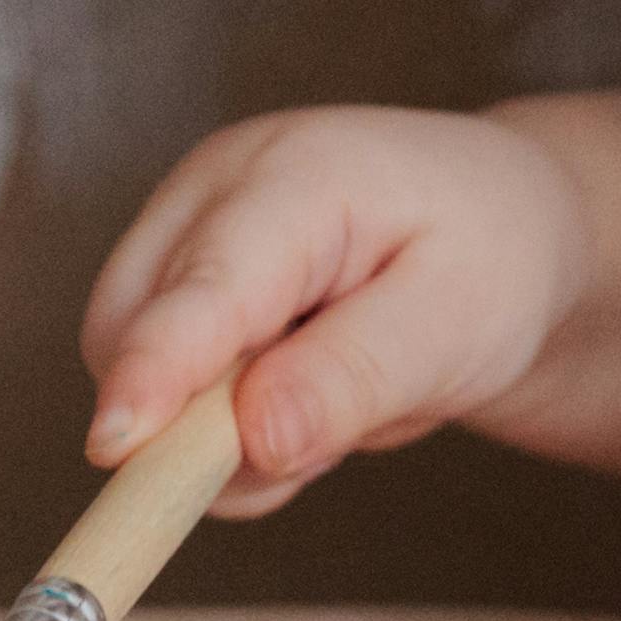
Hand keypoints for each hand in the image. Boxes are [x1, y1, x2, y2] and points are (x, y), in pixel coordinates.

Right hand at [80, 108, 599, 515]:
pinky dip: (222, 418)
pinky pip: (159, 382)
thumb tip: (255, 439)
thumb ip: (355, 379)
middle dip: (200, 422)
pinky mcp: (179, 275)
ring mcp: (187, 227)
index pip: (205, 285)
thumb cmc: (492, 260)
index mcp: (298, 176)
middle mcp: (215, 188)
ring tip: (340, 394)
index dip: (156, 368)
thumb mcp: (458, 325)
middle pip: (131, 331)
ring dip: (220, 425)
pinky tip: (304, 388)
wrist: (504, 226)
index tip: (115, 444)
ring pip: (134, 368)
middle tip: (333, 434)